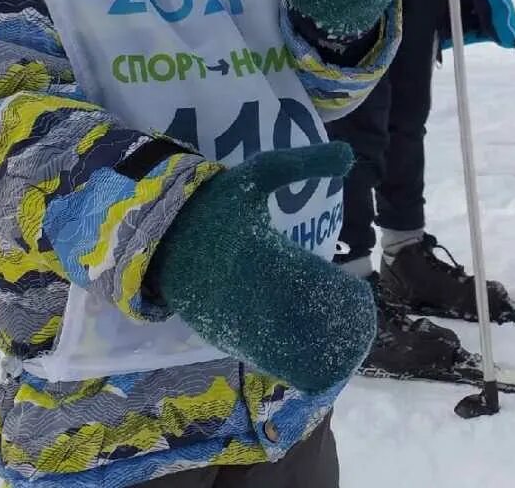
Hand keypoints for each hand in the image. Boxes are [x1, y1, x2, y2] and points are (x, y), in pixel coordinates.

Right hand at [151, 143, 375, 393]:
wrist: (158, 230)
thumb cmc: (214, 202)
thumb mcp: (256, 174)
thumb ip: (303, 164)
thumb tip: (350, 155)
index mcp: (257, 252)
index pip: (304, 281)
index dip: (333, 293)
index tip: (356, 290)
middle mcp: (242, 289)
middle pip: (296, 321)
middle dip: (328, 326)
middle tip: (354, 320)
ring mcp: (227, 314)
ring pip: (276, 346)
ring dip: (309, 350)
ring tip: (339, 343)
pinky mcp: (217, 331)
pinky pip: (254, 353)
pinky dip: (282, 360)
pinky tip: (306, 359)